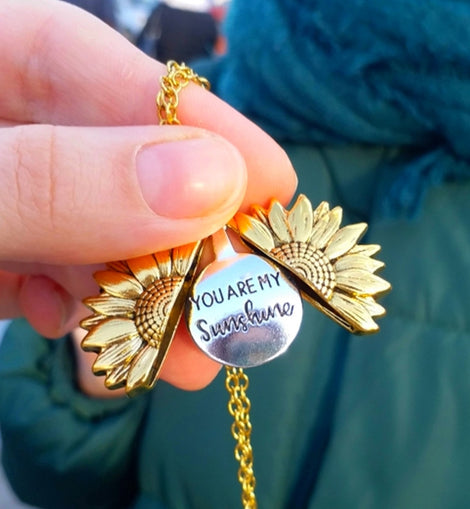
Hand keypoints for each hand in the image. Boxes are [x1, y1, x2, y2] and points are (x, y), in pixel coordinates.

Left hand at [0, 0, 296, 393]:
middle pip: (105, 163)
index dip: (191, 123)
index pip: (94, 67)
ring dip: (140, 301)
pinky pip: (48, 278)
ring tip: (181, 359)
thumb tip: (210, 179)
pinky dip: (84, 317)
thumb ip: (55, 180)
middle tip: (234, 302)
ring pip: (87, 236)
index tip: (268, 184)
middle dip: (176, 242)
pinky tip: (99, 347)